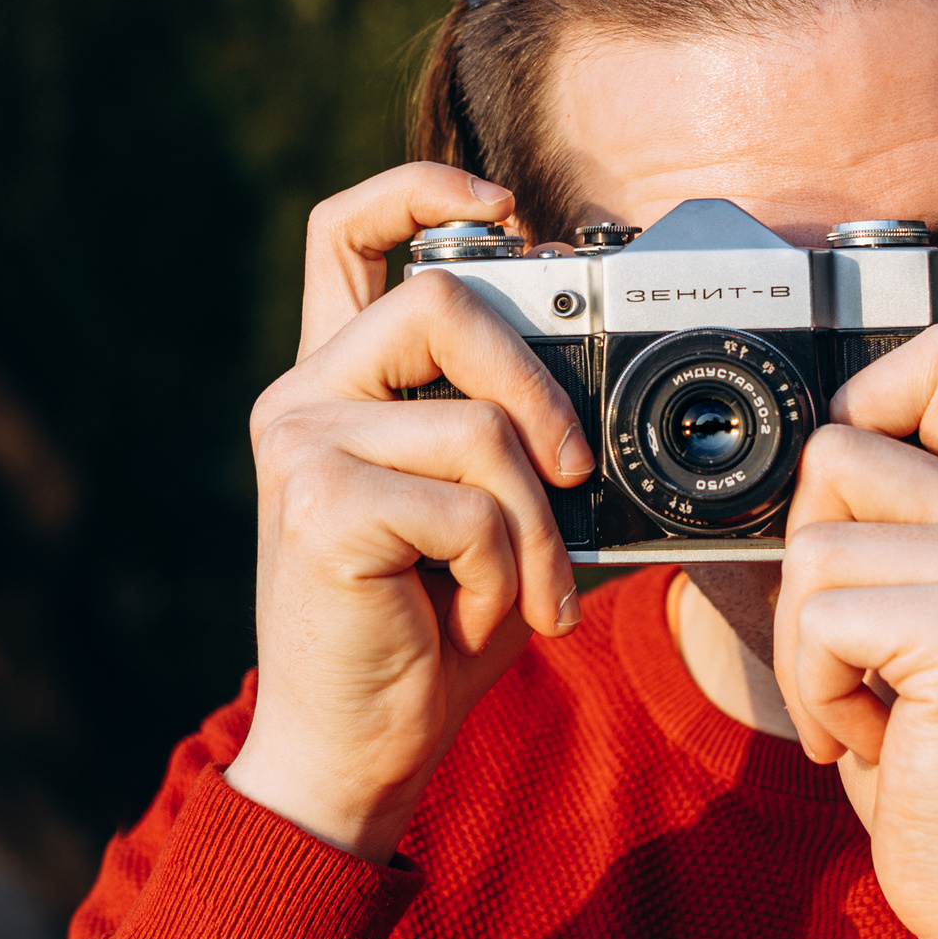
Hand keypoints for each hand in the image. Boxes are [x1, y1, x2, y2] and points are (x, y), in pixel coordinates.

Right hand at [225, 164, 594, 862]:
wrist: (360, 750)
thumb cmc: (431, 634)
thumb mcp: (492, 521)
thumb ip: (527, 449)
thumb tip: (638, 417)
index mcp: (339, 384)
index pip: (346, 233)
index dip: (420, 188)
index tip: (504, 207)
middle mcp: (302, 397)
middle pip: (441, 298)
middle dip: (538, 382)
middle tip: (578, 468)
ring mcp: (299, 446)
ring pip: (476, 424)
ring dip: (538, 524)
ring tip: (531, 590)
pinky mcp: (319, 505)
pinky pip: (468, 504)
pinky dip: (508, 569)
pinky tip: (481, 615)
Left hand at [772, 324, 937, 938]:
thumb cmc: (937, 754)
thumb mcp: (917, 615)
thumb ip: (887, 525)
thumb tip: (793, 451)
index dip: (863, 399)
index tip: (843, 505)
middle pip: (835, 451)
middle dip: (805, 565)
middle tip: (856, 656)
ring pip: (812, 544)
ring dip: (805, 649)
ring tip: (870, 704)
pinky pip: (818, 616)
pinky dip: (817, 690)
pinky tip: (877, 735)